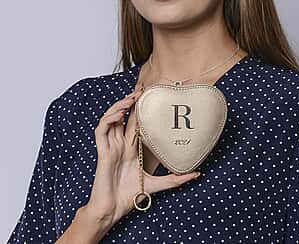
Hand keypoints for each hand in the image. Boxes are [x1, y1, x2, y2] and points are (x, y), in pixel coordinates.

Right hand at [85, 87, 200, 228]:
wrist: (112, 211)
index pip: (136, 123)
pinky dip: (108, 119)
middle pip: (124, 116)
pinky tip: (118, 113)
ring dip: (119, 106)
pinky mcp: (102, 152)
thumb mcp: (157, 184)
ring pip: (111, 118)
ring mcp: (111, 146)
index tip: (154, 97)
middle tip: (143, 88)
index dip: (143, 109)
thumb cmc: (129, 196)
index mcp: (131, 148)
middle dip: (132, 101)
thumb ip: (175, 179)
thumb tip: (197, 174)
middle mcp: (120, 143)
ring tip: (131, 97)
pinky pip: (101, 130)